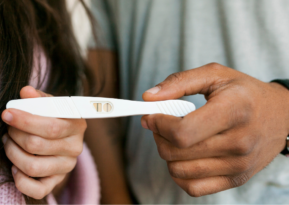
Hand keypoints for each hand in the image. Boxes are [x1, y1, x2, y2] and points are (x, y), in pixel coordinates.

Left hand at [1, 86, 86, 198]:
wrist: (60, 139)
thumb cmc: (51, 118)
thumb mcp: (48, 104)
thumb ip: (37, 98)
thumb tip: (26, 91)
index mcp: (76, 125)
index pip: (51, 127)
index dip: (26, 121)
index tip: (7, 114)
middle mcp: (75, 148)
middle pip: (37, 146)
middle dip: (15, 135)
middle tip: (7, 129)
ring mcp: (67, 167)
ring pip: (32, 167)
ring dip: (12, 154)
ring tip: (8, 143)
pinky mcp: (57, 182)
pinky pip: (37, 190)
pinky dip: (20, 180)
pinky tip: (15, 167)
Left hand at [141, 63, 288, 196]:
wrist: (281, 116)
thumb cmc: (245, 93)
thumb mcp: (215, 75)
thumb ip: (179, 82)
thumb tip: (148, 97)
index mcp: (233, 111)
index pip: (183, 132)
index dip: (158, 124)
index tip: (152, 116)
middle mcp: (239, 142)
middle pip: (176, 152)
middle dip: (158, 136)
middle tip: (161, 124)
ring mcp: (238, 165)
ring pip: (179, 171)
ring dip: (167, 154)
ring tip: (175, 138)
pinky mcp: (236, 179)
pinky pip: (192, 188)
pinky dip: (179, 173)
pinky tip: (184, 156)